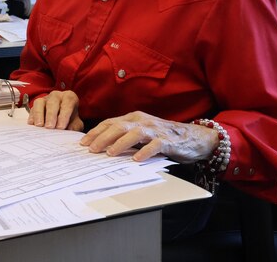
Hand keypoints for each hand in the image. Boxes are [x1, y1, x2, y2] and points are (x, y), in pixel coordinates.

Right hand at [27, 90, 83, 130]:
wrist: (62, 118)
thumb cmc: (70, 119)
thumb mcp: (76, 123)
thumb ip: (75, 126)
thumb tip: (70, 130)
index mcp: (69, 97)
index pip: (67, 104)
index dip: (64, 115)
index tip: (61, 127)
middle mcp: (56, 96)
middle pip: (52, 102)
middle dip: (51, 115)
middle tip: (50, 127)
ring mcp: (44, 99)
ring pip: (39, 103)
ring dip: (39, 114)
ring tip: (39, 125)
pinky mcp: (35, 106)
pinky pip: (32, 109)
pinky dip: (32, 117)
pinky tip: (32, 124)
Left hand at [80, 111, 218, 162]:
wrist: (193, 137)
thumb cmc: (163, 136)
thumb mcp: (142, 132)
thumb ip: (126, 135)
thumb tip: (103, 146)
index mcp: (134, 117)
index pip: (111, 122)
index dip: (96, 132)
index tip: (83, 142)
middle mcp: (143, 121)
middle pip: (119, 126)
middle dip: (102, 137)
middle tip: (91, 149)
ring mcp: (155, 130)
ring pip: (134, 133)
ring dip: (120, 143)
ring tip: (109, 153)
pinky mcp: (168, 140)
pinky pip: (155, 145)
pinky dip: (144, 151)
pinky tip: (136, 159)